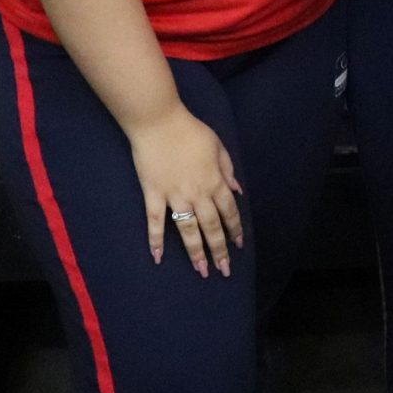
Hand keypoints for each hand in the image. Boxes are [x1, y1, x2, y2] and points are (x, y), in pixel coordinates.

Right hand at [126, 108, 243, 275]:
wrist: (159, 122)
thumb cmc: (190, 131)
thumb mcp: (218, 146)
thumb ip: (228, 170)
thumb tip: (238, 191)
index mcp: (215, 181)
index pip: (229, 211)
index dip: (235, 229)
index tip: (238, 244)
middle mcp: (198, 193)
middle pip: (212, 227)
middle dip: (219, 250)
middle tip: (224, 270)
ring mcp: (174, 196)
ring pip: (188, 230)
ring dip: (195, 252)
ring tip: (201, 270)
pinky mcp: (154, 195)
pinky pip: (155, 222)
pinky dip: (155, 240)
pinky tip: (158, 257)